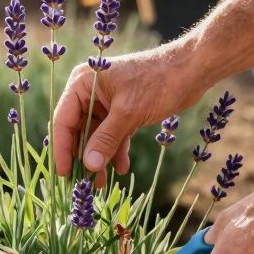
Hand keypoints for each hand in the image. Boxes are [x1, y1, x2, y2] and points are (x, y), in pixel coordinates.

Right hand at [52, 43, 208, 177]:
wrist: (191, 71)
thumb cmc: (157, 82)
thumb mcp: (128, 113)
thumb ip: (106, 139)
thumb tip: (88, 165)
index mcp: (83, 83)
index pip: (64, 120)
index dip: (62, 148)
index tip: (64, 173)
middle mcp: (90, 92)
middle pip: (78, 130)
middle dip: (83, 156)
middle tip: (83, 182)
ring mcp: (106, 102)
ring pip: (96, 136)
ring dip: (99, 157)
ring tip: (102, 182)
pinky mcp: (122, 110)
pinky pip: (113, 134)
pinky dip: (116, 150)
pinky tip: (121, 167)